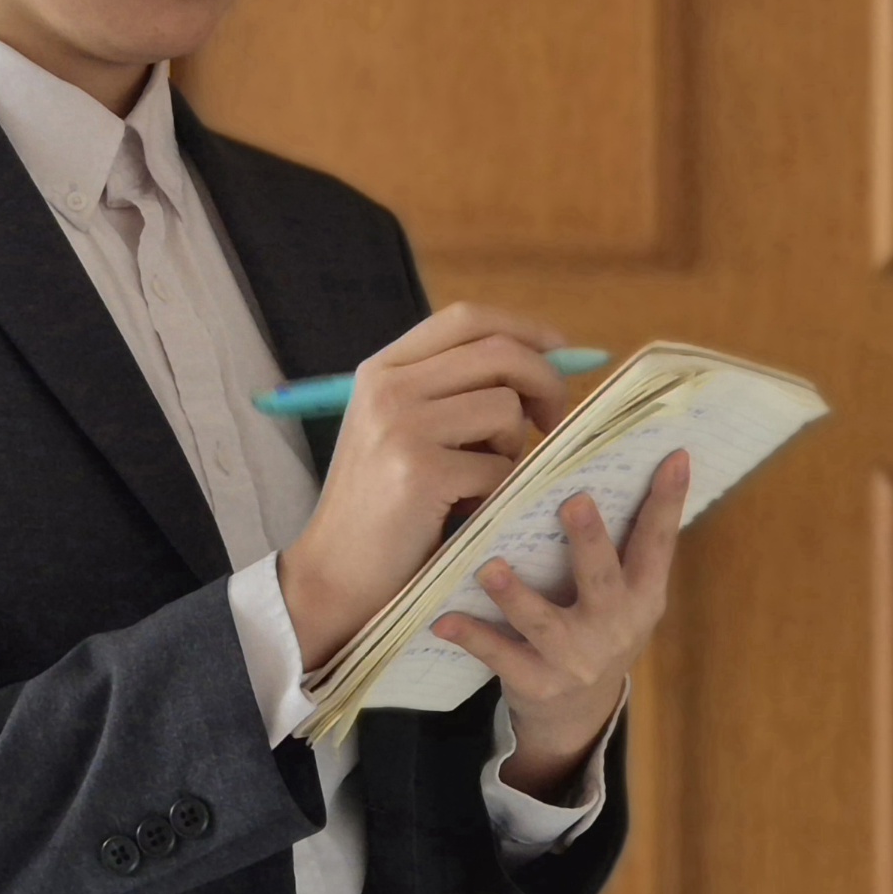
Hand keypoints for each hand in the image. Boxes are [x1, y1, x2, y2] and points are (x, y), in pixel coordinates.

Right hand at [276, 303, 571, 667]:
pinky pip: (500, 466)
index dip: (523, 329)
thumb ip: (453, 392)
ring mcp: (400, 426)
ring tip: (481, 481)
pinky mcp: (420, 471)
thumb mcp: (402, 430)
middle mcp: (387, 387)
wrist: (334, 575)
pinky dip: (498, 493)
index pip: (466, 318)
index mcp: (382, 370)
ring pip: (506, 409)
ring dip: (514, 449)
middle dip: (546, 383)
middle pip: (498, 353)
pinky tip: (465, 512)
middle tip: (554, 422)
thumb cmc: (383, 508)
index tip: (558, 352)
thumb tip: (544, 362)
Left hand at [433, 448, 688, 798]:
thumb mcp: (623, 594)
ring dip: (516, 595)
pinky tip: (444, 618)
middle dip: (589, 542)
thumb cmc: (597, 627)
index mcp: (641, 596)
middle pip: (602, 580)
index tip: (674, 455)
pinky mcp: (536, 683)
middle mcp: (614, 627)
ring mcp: (574, 659)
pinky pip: (500, 656)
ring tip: (490, 567)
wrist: (577, 714)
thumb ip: (620, 545)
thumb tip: (610, 462)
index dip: (667, 501)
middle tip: (574, 501)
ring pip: (544, 622)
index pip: (656, 543)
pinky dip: (472, 637)